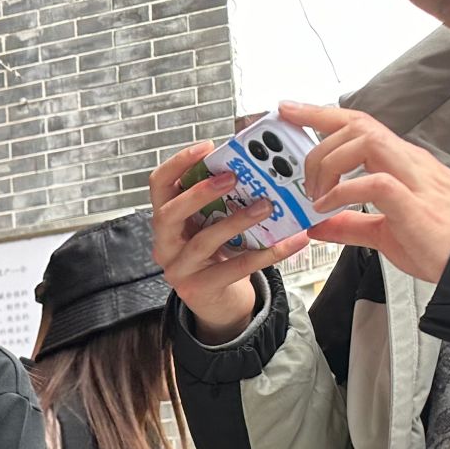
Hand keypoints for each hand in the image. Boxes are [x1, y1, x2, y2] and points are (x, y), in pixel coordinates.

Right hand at [150, 141, 311, 344]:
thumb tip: (257, 162)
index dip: (177, 164)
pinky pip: (234, 268)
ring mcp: (179, 269)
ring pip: (203, 240)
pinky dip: (266, 254)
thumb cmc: (217, 254)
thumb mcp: (212, 223)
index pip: (159, 186)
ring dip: (237, 220)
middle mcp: (165, 244)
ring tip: (267, 206)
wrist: (218, 301)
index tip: (207, 147)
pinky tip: (291, 241)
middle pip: (168, 213)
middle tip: (232, 177)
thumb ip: (220, 200)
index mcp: (167, 221)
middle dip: (199, 192)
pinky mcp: (199, 289)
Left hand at [291, 102, 449, 284]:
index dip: (321, 115)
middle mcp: (407, 163)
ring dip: (329, 164)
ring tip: (316, 196)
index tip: (290, 110)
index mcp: (400, 164)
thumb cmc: (437, 243)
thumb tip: (318, 225)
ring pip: (366, 142)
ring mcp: (413, 181)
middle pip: (357, 126)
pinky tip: (328, 207)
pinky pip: (375, 183)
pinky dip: (343, 192)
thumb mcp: (383, 233)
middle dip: (317, 144)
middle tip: (302, 181)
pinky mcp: (414, 205)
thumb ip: (350, 226)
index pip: (360, 127)